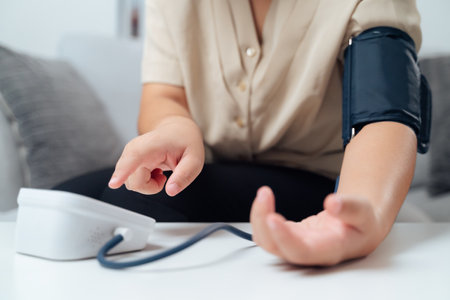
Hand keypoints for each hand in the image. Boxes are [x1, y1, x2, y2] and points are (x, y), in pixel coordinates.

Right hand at [108, 116, 204, 195]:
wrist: (176, 129)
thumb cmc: (185, 142)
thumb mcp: (195, 159)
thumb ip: (184, 175)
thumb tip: (170, 191)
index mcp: (153, 144)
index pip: (134, 157)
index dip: (123, 172)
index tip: (114, 184)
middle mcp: (135, 149)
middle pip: (133, 181)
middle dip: (151, 187)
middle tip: (165, 176)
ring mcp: (129, 155)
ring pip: (132, 183)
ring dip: (148, 185)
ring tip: (161, 172)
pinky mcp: (127, 162)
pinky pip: (132, 182)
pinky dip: (145, 182)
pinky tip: (154, 171)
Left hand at [250, 186, 385, 265]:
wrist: (358, 228)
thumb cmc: (362, 223)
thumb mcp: (364, 212)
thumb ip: (350, 208)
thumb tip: (332, 202)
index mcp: (328, 250)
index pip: (301, 251)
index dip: (284, 238)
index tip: (272, 218)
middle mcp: (308, 252)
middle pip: (277, 247)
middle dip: (264, 223)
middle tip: (264, 195)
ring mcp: (295, 245)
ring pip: (268, 241)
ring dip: (259, 218)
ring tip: (264, 193)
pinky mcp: (289, 236)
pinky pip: (268, 232)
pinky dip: (261, 216)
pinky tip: (264, 199)